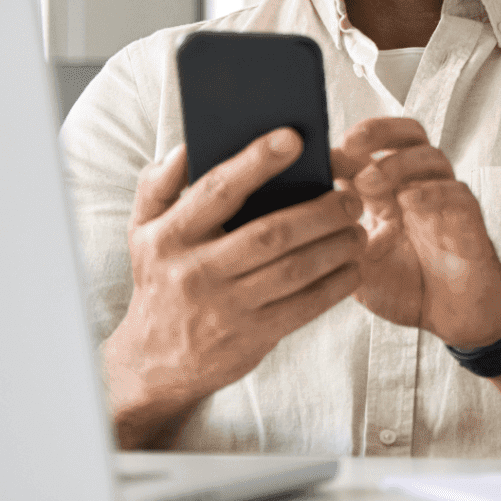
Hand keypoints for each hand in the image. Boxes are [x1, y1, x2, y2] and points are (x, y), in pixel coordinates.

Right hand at [103, 129, 364, 448]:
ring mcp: (225, 308)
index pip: (218, 190)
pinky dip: (336, 284)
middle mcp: (196, 271)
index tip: (294, 138)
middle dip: (320, 212)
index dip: (256, 161)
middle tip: (351, 198)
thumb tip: (187, 147)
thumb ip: (159, 184)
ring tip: (358, 229)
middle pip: (271, 234)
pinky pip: (304, 306)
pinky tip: (353, 267)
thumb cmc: (160, 279)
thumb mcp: (142, 230)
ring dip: (336, 246)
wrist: (153, 362)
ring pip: (295, 270)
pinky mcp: (251, 337)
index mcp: (170, 236)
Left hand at [333, 118, 500, 349]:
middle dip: (379, 132)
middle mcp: (418, 186)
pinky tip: (408, 201)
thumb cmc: (406, 287)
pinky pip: (456, 194)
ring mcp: (444, 200)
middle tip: (350, 145)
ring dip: (398, 163)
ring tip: (370, 181)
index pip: (374, 147)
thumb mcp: (358, 262)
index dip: (349, 144)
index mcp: (390, 190)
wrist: (451, 320)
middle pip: (408, 134)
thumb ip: (337, 236)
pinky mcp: (468, 220)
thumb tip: (300, 209)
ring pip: (431, 158)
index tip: (319, 154)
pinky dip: (432, 192)